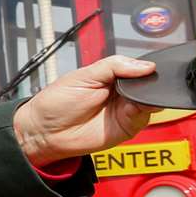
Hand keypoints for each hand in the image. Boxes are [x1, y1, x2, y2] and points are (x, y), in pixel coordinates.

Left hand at [11, 56, 155, 166]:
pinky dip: (143, 111)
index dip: (143, 67)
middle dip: (148, 82)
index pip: (137, 68)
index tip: (149, 67)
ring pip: (150, 100)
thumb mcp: (83, 75)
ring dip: (147, 97)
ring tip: (133, 96)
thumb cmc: (57, 103)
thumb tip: (144, 65)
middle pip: (147, 84)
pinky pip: (144, 117)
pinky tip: (133, 108)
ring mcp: (125, 110)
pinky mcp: (127, 127)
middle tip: (141, 82)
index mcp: (111, 76)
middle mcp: (121, 93)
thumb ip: (113, 66)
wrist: (46, 132)